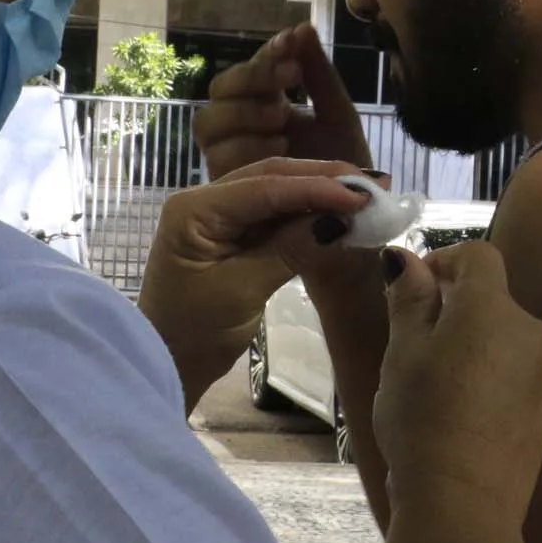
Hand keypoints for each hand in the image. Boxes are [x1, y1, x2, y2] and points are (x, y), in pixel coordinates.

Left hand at [136, 158, 371, 402]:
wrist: (166, 364)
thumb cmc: (195, 332)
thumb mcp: (243, 290)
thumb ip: (290, 249)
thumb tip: (340, 220)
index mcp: (194, 209)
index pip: (264, 187)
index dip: (316, 187)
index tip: (362, 194)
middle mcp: (204, 200)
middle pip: (272, 178)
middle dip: (324, 179)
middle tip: (375, 185)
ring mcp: (218, 215)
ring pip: (277, 193)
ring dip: (320, 194)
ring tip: (366, 195)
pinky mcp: (232, 233)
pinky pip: (275, 215)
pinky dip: (308, 214)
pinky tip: (340, 214)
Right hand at [195, 24, 373, 179]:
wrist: (355, 222)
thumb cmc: (347, 170)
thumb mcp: (338, 116)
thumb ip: (319, 75)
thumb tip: (301, 26)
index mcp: (265, 104)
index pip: (248, 70)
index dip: (264, 54)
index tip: (291, 43)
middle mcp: (240, 128)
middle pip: (219, 90)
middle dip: (252, 79)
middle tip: (290, 78)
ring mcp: (229, 158)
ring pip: (210, 122)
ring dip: (245, 113)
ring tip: (284, 116)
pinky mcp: (226, 189)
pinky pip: (219, 159)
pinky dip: (246, 146)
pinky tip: (279, 145)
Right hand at [375, 242, 541, 525]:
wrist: (464, 503)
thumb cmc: (423, 420)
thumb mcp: (403, 354)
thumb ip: (409, 300)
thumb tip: (407, 258)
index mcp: (493, 308)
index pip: (478, 257)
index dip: (444, 262)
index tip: (414, 291)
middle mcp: (532, 330)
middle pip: (493, 300)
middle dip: (455, 311)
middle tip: (415, 349)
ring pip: (505, 339)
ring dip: (475, 346)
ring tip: (438, 389)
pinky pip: (518, 374)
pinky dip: (493, 378)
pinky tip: (465, 415)